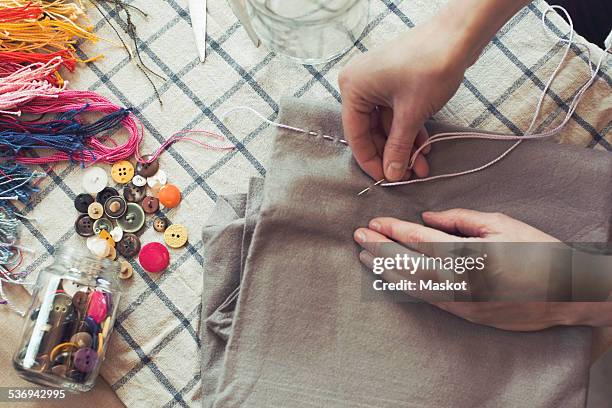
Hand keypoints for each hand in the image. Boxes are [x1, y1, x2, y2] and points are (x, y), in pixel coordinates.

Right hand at [338, 19, 467, 181]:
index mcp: (353, 88)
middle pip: (371, 130)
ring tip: (420, 166)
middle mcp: (360, 84)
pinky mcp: (395, 82)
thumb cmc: (430, 66)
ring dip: (403, 145)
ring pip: (387, 124)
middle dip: (392, 153)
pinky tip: (422, 148)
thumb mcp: (411, 114)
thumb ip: (397, 147)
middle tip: (406, 175)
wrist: (459, 36)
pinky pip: (396, 113)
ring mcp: (378, 83)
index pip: (356, 134)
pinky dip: (409, 130)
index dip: (371, 160)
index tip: (385, 179)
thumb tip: (391, 174)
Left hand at [354, 209, 611, 330]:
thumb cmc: (535, 250)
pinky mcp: (466, 314)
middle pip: (409, 263)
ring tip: (365, 257)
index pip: (420, 240)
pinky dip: (404, 288)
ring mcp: (462, 301)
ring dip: (386, 270)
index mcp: (470, 252)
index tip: (373, 223)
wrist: (565, 291)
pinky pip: (427, 300)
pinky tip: (389, 280)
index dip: (393, 231)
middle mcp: (462, 279)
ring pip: (413, 285)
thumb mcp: (501, 223)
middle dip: (380, 249)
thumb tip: (425, 218)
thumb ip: (459, 219)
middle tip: (358, 237)